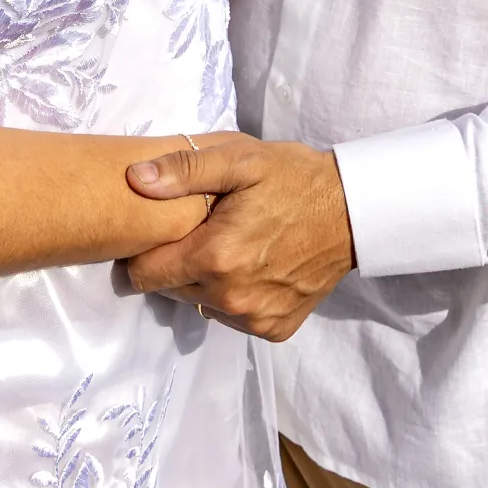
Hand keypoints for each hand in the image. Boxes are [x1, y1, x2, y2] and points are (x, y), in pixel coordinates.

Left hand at [123, 136, 354, 341]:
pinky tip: (254, 266)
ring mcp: (254, 318)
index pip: (144, 275)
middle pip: (171, 291)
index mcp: (214, 256)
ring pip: (201, 305)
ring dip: (205, 282)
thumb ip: (185, 170)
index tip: (157, 234)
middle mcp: (230, 297)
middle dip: (177, 264)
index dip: (143, 253)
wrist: (351, 211)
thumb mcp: (240, 159)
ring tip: (231, 247)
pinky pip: (234, 318)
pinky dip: (235, 296)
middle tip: (202, 233)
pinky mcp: (274, 329)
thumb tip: (135, 180)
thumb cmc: (292, 179)